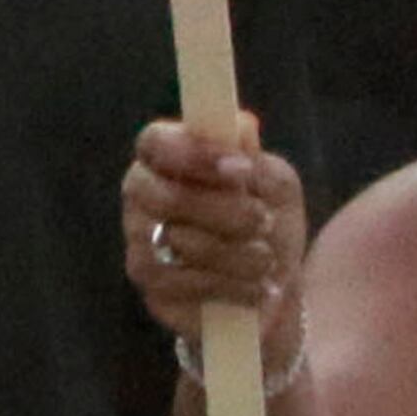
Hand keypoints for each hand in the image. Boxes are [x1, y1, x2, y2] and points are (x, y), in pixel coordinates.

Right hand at [123, 115, 309, 370]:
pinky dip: (233, 286)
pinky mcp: (152, 287)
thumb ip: (258, 160)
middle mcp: (142, 196)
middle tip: (264, 221)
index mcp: (166, 159)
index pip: (155, 142)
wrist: (274, 290)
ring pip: (180, 243)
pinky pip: (187, 284)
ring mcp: (140, 243)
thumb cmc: (267, 225)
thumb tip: (241, 125)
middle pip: (164, 196)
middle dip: (223, 210)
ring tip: (268, 260)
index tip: (242, 168)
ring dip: (238, 253)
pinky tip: (259, 289)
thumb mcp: (276, 188)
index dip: (195, 153)